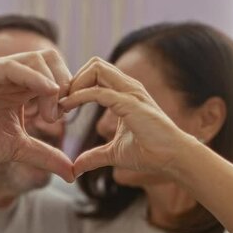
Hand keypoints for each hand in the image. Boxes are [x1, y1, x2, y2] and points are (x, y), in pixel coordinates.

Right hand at [0, 49, 73, 181]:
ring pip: (35, 59)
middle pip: (50, 59)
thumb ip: (45, 156)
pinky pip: (11, 67)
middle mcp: (11, 75)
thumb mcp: (17, 148)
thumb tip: (73, 173)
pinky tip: (47, 92)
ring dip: (52, 83)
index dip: (68, 89)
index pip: (54, 72)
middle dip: (66, 81)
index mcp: (21, 87)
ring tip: (51, 113)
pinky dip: (34, 77)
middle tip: (64, 110)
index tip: (70, 113)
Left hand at [59, 57, 194, 176]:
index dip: (77, 84)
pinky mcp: (130, 104)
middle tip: (60, 101)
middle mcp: (128, 87)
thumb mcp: (113, 154)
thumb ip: (94, 157)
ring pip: (96, 68)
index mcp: (125, 93)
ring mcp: (130, 92)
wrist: (173, 158)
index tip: (62, 105)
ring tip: (62, 104)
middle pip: (94, 64)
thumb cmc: (150, 153)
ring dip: (74, 83)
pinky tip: (67, 108)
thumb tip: (75, 168)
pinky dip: (79, 97)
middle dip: (73, 78)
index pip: (96, 73)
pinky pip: (99, 92)